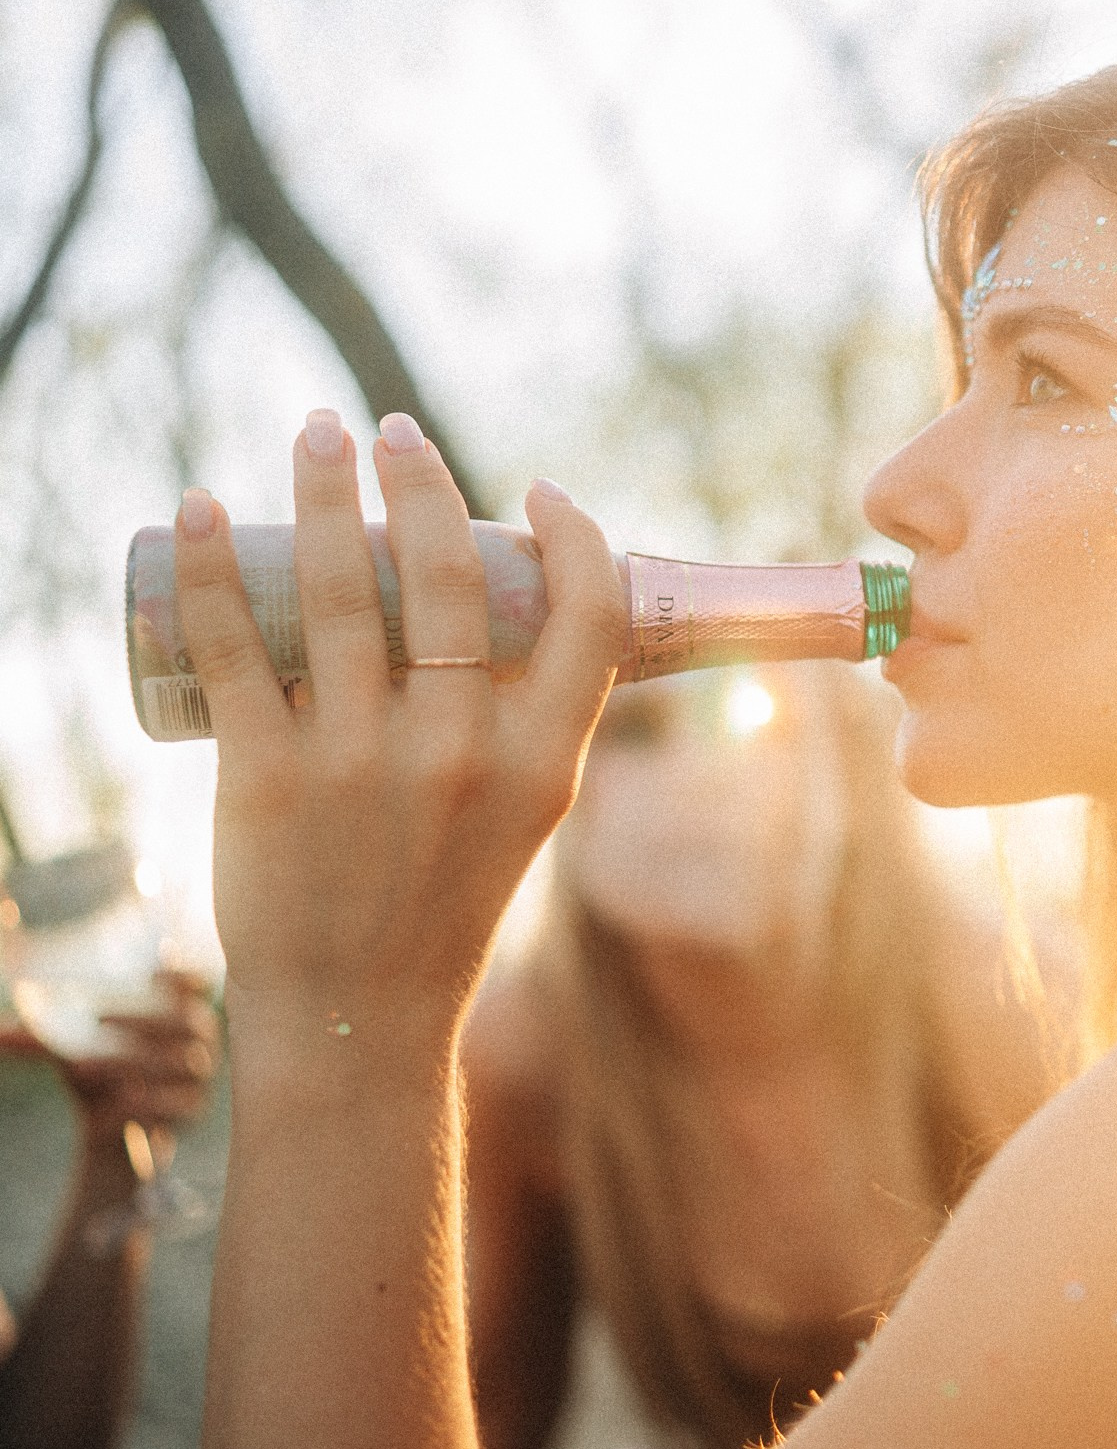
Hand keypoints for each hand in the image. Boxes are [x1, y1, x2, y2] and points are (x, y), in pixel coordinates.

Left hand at [0, 971, 220, 1155]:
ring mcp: (200, 1075)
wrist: (109, 1128)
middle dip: (142, 1016)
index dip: (184, 972)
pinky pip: (180, 1103)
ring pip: (179, 1062)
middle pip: (187, 1018)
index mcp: (176, 1012)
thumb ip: (40, 1038)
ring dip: (127, 1061)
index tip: (152, 971)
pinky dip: (147, 1101)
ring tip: (80, 1067)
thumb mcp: (68, 1049)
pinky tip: (115, 1102)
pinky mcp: (193, 1110)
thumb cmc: (96, 1074)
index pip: (196, 983)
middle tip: (98, 1017)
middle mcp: (198, 1040)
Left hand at [170, 411, 623, 1067]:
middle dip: (420, 478)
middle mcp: (462, 752)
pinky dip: (208, 566)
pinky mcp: (267, 777)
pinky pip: (234, 645)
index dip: (572, 536)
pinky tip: (195, 508)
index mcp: (546, 761)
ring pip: (339, 587)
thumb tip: (508, 611)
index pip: (589, 614)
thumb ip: (528, 722)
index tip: (536, 490)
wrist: (360, 1018)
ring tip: (316, 434)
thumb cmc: (445, 902)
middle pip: (451, 574)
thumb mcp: (526, 814)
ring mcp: (361, 762)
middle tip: (391, 431)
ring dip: (322, 487)